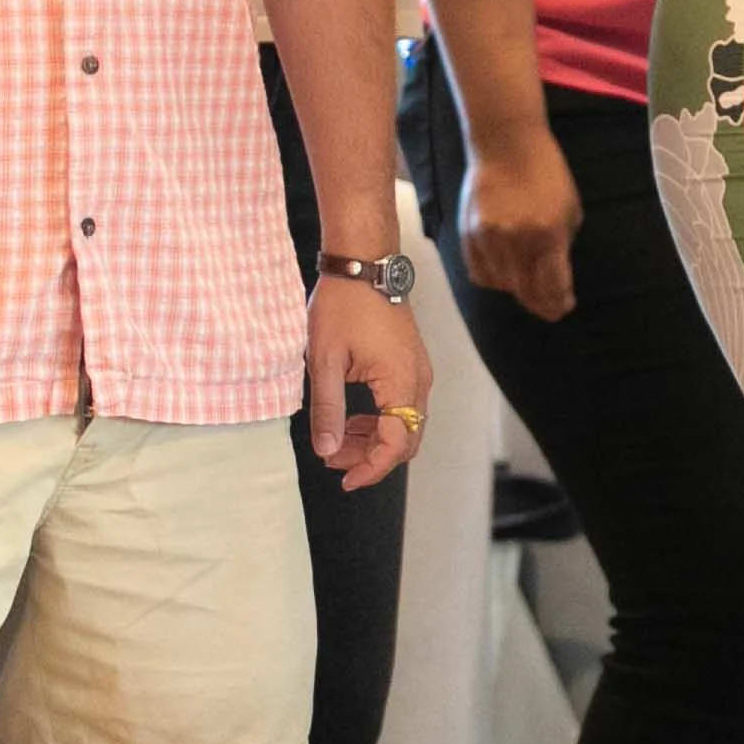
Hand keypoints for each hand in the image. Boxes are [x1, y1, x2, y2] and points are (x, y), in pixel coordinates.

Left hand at [306, 275, 431, 490]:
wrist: (363, 263)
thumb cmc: (343, 304)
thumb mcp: (325, 360)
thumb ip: (327, 409)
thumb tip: (326, 449)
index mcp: (400, 382)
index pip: (396, 443)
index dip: (371, 469)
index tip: (345, 480)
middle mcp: (418, 380)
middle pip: (405, 439)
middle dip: (370, 457)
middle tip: (333, 460)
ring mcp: (418, 371)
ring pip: (404, 424)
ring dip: (373, 440)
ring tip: (336, 442)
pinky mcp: (411, 363)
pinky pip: (403, 405)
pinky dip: (379, 420)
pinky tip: (351, 419)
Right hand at [457, 129, 582, 319]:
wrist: (506, 144)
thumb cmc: (546, 174)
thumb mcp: (569, 210)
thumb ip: (562, 246)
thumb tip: (554, 279)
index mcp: (549, 235)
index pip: (554, 286)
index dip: (560, 303)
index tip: (563, 307)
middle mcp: (517, 242)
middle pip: (527, 292)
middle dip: (541, 304)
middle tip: (549, 308)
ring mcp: (489, 239)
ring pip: (502, 285)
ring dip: (517, 290)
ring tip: (527, 286)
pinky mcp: (469, 235)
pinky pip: (479, 273)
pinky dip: (493, 279)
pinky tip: (505, 274)